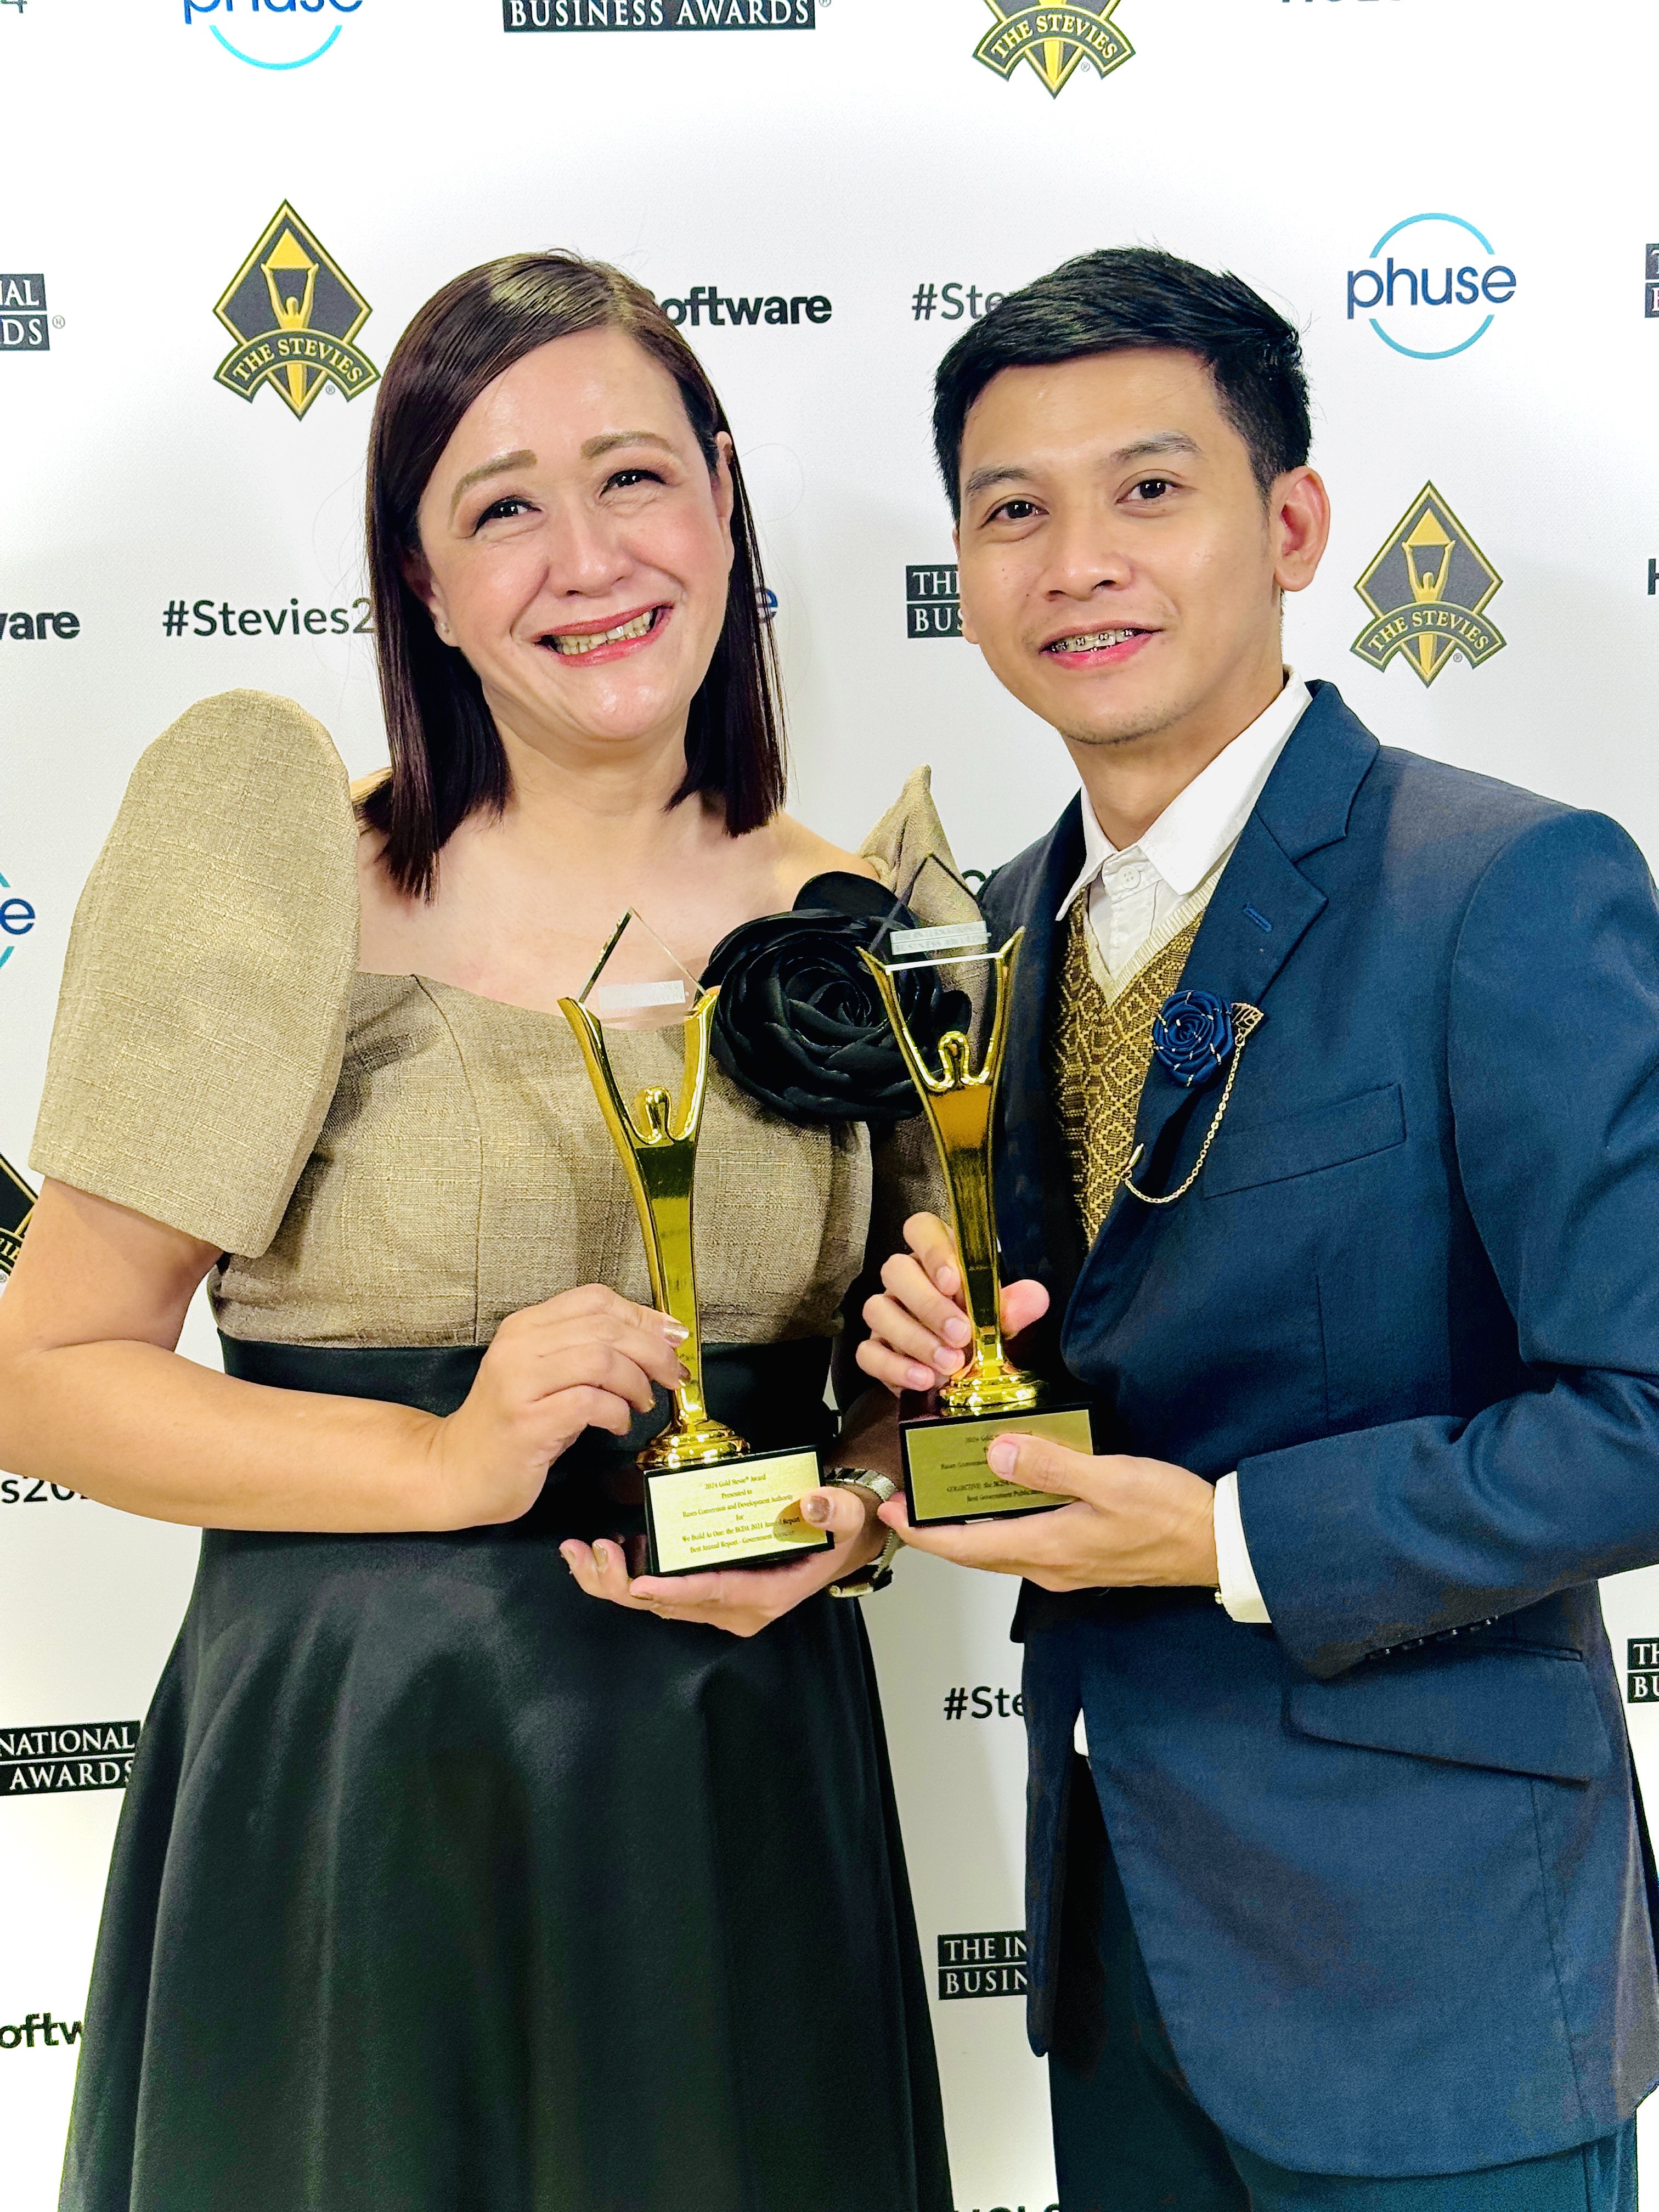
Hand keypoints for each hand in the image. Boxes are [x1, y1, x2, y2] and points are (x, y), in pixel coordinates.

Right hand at [427, 1286, 687, 1527]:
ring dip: (636, 1382)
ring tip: (642, 1403)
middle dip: (652, 1351)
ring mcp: (519, 1384)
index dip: (643, 1316)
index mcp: (525, 1327)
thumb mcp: (548, 1376)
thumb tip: (657, 1339)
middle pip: (605, 1327)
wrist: (455, 1472)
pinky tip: (617, 1424)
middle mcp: (519, 1347)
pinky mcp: (526, 1423)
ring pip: (600, 1360)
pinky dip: (616, 1413)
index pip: (595, 1300)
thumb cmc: (512, 1425)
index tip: (671, 1338)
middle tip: (672, 1375)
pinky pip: (589, 1403)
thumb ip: (590, 1352)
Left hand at [561, 1477, 886, 1637]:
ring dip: (616, 1580)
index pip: (715, 1594)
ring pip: (658, 1602)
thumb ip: (833, 1510)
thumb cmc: (837, 1529)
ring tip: (581, 1552)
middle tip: (591, 1552)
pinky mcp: (708, 1591)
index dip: (675, 1590)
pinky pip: (661, 1590)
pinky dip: (629, 1573)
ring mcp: (719, 1604)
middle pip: (672, 1605)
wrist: (839, 1540)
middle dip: (624, 1584)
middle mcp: (737, 1609)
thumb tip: (814, 1504)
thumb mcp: (845, 1516)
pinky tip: (608, 1548)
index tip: (640, 1581)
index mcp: (767, 1596)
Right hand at [855, 1211, 1049, 1394]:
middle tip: (960, 1335)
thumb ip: (1017, 1305)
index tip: (953, 1282)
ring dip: (914, 1339)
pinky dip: (895, 1367)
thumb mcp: (1007, 1317)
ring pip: (877, 1310)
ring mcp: (886, 1313)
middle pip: (895, 1270)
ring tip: (949, 1365)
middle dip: (928, 1304)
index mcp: (937, 1257)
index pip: (921, 1229)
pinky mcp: (876, 1349)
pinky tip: (925, 1380)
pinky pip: (868, 1353)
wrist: (971, 1372)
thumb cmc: (984, 1330)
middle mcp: (905, 1280)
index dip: (933, 1250)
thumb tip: (1032, 1298)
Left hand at [878, 1432, 1219, 1592]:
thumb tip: (996, 1456)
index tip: (891, 1511)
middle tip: (910, 1496)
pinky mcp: (1085, 1555)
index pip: (966, 1549)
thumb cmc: (1171, 1513)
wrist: (1220, 1543)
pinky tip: (1006, 1493)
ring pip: (1002, 1546)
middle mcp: (1050, 1566)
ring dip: (970, 1524)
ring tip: (947, 1490)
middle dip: (938, 1528)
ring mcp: (1068, 1564)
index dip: (923, 1532)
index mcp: (1048, 1549)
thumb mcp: (1110, 1480)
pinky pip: (1028, 1540)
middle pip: (977, 1551)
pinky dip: (1004, 1520)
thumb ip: (1051, 1467)